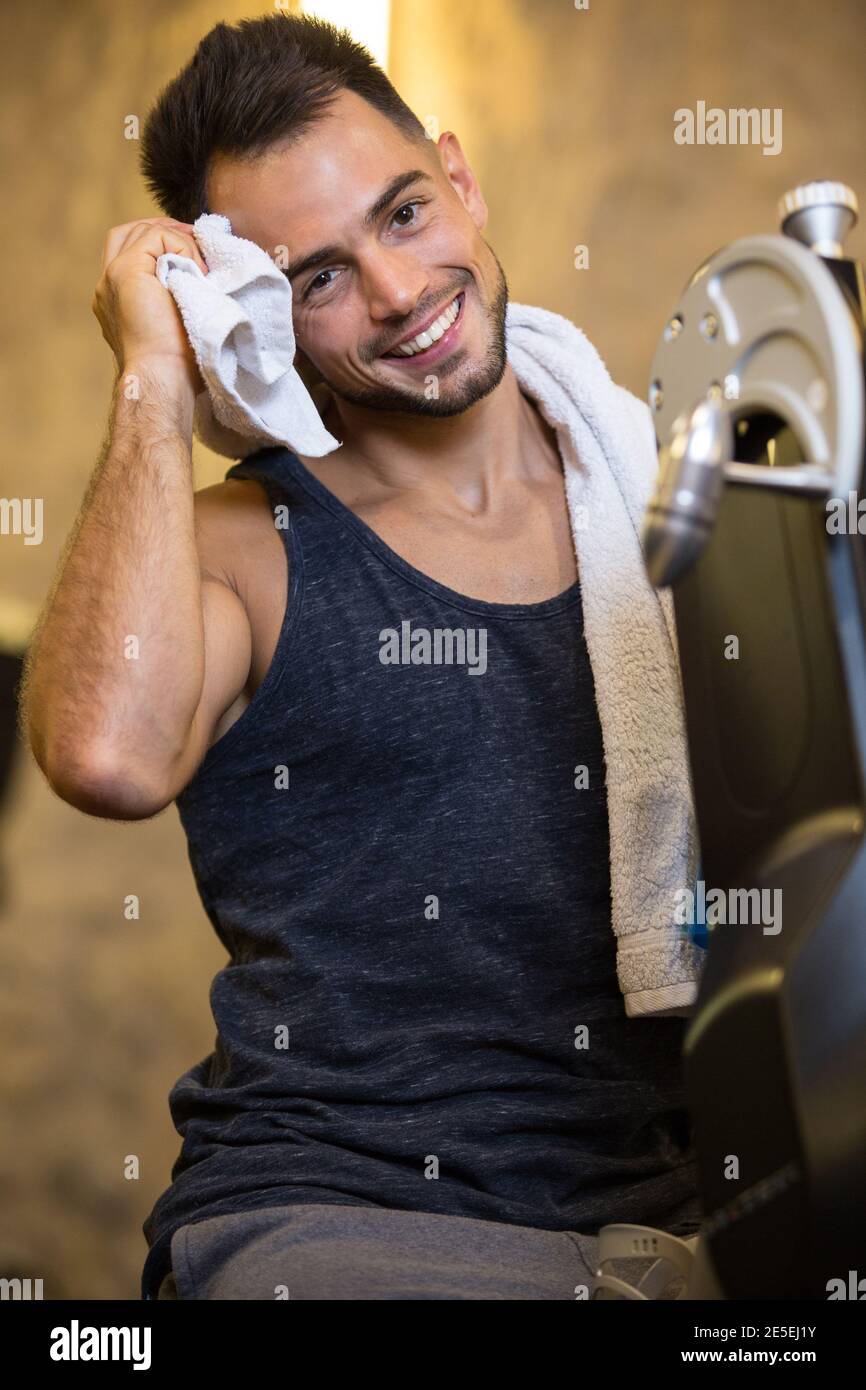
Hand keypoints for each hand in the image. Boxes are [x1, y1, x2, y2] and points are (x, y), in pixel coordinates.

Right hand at [92, 217, 208, 395]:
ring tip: (202, 265)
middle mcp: (107, 286)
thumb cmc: (176, 367)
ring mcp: (112, 277)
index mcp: (116, 301)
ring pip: (143, 232)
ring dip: (178, 241)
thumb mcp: (174, 327)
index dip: (161, 244)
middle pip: (128, 234)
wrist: (163, 379)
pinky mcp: (125, 271)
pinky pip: (156, 239)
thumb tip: (199, 281)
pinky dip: (182, 247)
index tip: (192, 255)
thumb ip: (173, 302)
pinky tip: (198, 272)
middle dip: (165, 231)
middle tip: (197, 241)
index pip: (129, 252)